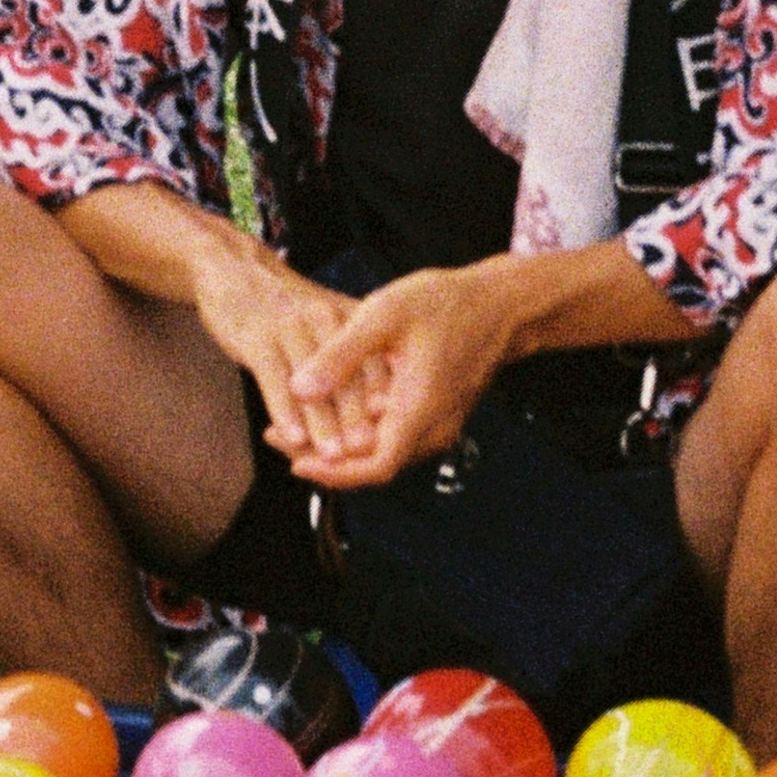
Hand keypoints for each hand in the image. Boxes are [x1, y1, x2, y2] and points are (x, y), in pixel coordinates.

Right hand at [190, 255, 379, 476]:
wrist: (234, 269)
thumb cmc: (286, 308)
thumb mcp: (329, 322)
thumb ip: (352, 360)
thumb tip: (376, 415)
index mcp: (351, 320)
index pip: (377, 367)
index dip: (385, 406)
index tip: (393, 439)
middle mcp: (326, 321)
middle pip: (349, 378)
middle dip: (360, 420)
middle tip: (371, 453)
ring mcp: (291, 328)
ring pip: (314, 383)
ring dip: (324, 423)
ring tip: (334, 458)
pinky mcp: (257, 337)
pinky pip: (274, 378)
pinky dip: (284, 409)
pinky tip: (291, 435)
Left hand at [277, 265, 522, 490]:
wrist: (501, 304)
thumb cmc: (446, 303)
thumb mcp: (384, 315)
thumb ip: (340, 355)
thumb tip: (298, 389)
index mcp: (420, 409)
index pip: (375, 467)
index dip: (332, 473)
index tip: (295, 461)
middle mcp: (433, 428)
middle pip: (372, 465)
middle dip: (322, 457)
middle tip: (275, 435)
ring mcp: (438, 425)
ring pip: (382, 453)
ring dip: (339, 446)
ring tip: (294, 423)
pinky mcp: (437, 417)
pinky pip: (395, 438)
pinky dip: (360, 433)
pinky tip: (334, 410)